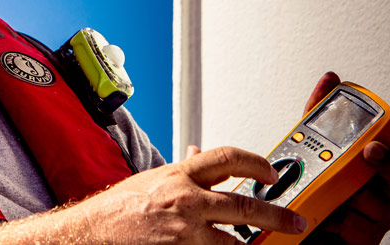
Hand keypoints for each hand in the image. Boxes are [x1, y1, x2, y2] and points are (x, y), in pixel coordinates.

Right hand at [71, 145, 307, 243]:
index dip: (256, 162)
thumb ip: (183, 171)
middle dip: (277, 216)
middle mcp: (188, 201)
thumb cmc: (119, 208)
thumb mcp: (154, 179)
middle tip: (296, 222)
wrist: (93, 233)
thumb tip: (201, 154)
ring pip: (234, 243)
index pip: (228, 158)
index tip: (271, 172)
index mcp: (181, 176)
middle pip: (245, 206)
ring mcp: (187, 233)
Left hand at [301, 72, 389, 243]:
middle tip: (371, 151)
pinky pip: (361, 227)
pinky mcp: (364, 237)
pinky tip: (329, 215)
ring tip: (336, 189)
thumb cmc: (312, 187)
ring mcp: (374, 215)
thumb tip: (330, 80)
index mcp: (370, 166)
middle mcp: (378, 189)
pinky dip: (343, 219)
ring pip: (379, 201)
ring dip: (357, 193)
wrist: (296, 229)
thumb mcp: (309, 143)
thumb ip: (319, 112)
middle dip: (388, 161)